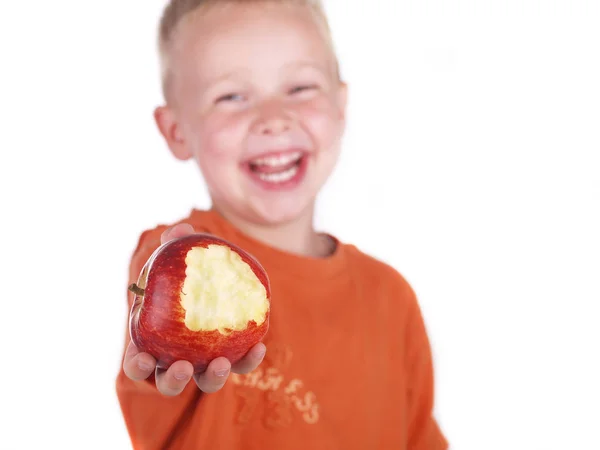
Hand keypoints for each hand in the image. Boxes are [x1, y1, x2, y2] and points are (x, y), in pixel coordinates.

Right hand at [122, 223, 266, 395]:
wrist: (214, 279)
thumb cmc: (184, 272)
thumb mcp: (176, 258)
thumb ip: (175, 244)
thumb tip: (181, 230)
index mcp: (153, 342)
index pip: (138, 364)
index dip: (138, 366)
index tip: (143, 358)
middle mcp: (176, 359)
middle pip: (170, 381)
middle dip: (174, 380)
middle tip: (184, 367)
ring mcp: (206, 362)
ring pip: (205, 381)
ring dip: (212, 378)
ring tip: (220, 363)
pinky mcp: (233, 356)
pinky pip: (240, 363)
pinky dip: (248, 359)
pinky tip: (259, 345)